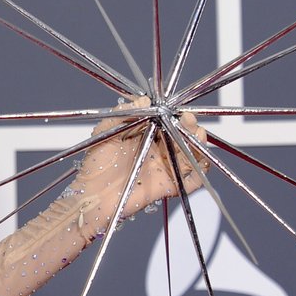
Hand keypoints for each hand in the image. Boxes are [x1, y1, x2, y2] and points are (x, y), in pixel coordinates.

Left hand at [72, 97, 207, 220]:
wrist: (92, 195)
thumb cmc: (95, 165)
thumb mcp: (106, 132)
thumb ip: (124, 114)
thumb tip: (144, 100)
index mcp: (145, 136)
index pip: (167, 122)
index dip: (175, 115)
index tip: (178, 109)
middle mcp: (157, 151)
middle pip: (182, 137)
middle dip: (189, 127)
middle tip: (189, 119)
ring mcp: (164, 168)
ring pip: (190, 155)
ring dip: (198, 144)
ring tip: (198, 133)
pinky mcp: (168, 186)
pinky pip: (192, 180)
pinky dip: (202, 171)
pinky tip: (202, 159)